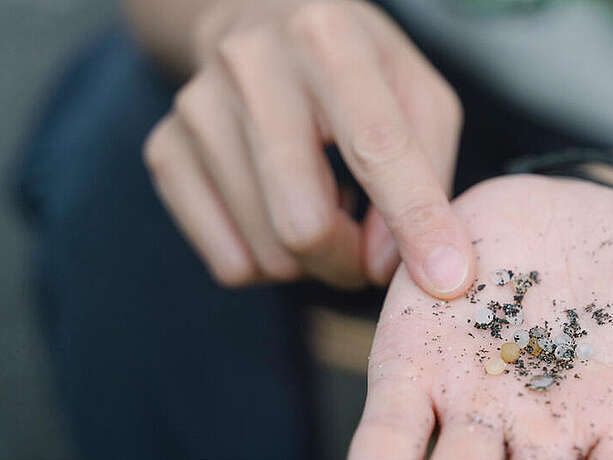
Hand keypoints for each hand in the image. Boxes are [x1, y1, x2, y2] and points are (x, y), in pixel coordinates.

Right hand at [142, 0, 473, 295]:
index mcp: (327, 38)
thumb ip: (427, 176)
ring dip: (312, 261)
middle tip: (368, 252)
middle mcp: (250, 65)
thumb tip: (383, 263)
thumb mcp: (418, 97)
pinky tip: (280, 212)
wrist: (258, 21)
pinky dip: (268, 262)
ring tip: (324, 211)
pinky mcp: (165, 150)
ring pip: (267, 254)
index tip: (446, 281)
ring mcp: (197, 109)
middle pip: (302, 223)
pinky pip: (229, 263)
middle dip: (349, 262)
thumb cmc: (357, 70)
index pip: (376, 148)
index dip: (415, 222)